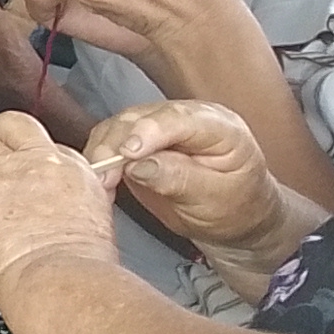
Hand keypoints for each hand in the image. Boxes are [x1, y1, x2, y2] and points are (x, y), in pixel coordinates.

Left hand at [0, 113, 122, 296]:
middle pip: (0, 130)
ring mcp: (0, 175)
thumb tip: (55, 210)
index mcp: (71, 169)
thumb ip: (77, 202)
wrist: (63, 283)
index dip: (17, 153)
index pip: (36, 140)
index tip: (7, 170)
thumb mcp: (96, 220)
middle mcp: (36, 162)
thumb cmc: (81, 271)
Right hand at [82, 98, 294, 269]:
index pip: (179, 118)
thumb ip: (180, 179)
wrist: (235, 217)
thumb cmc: (235, 207)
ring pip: (118, 125)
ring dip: (101, 152)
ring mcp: (160, 125)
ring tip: (99, 184)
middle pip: (139, 118)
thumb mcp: (215, 199)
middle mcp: (186, 116)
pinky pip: (110, 140)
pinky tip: (99, 181)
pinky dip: (98, 159)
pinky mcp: (139, 139)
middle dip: (115, 145)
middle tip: (102, 178)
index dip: (149, 131)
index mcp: (219, 126)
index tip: (127, 153)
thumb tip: (138, 165)